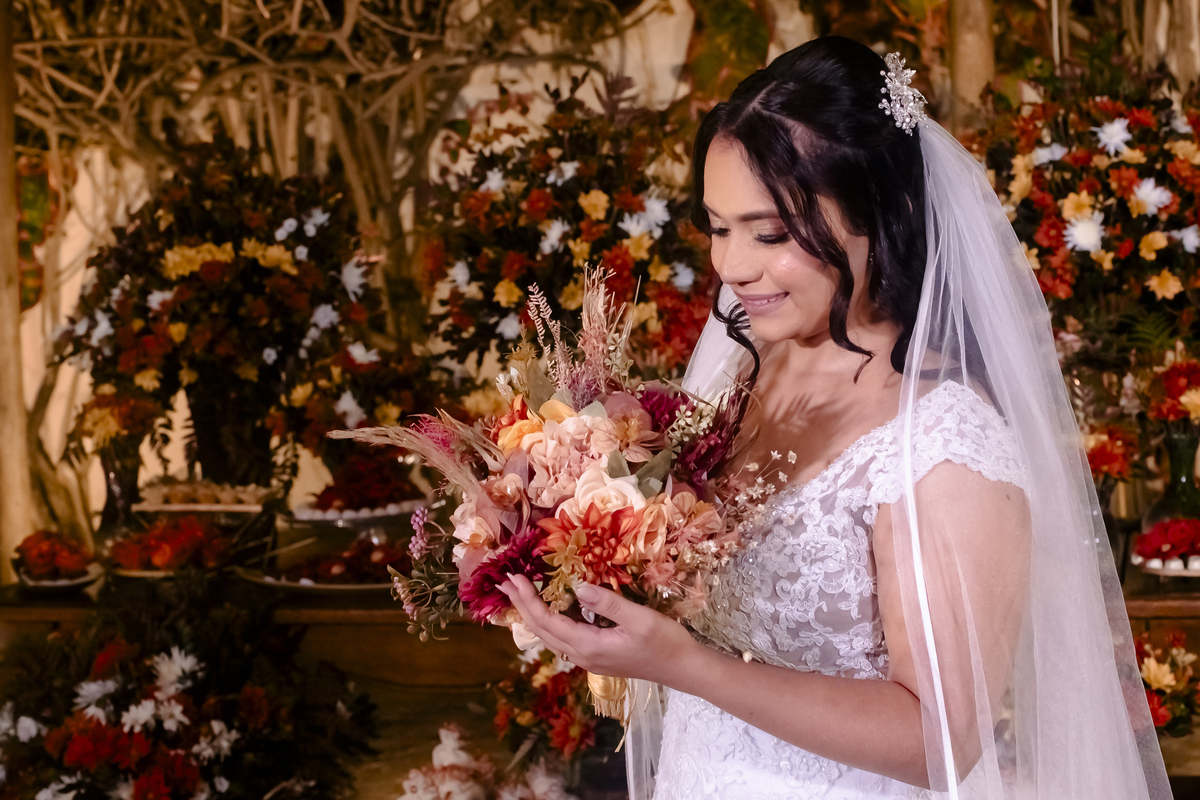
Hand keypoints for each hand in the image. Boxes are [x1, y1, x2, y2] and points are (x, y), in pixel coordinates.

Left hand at [500, 574, 700, 685]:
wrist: (682, 668)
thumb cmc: (664, 642)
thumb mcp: (638, 618)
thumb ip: (607, 603)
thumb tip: (578, 586)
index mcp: (588, 645)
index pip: (546, 621)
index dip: (527, 599)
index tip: (513, 577)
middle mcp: (582, 655)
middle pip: (541, 630)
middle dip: (521, 605)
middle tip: (505, 581)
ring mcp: (588, 658)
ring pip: (550, 635)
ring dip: (533, 613)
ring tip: (520, 592)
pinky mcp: (596, 655)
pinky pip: (563, 637)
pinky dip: (549, 620)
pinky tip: (550, 608)